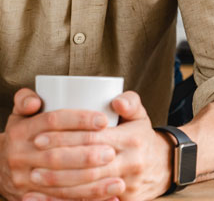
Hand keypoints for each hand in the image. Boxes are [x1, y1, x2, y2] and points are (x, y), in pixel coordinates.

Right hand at [0, 88, 118, 200]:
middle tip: (112, 152)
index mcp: (22, 131)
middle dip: (86, 155)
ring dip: (90, 183)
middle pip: (57, 155)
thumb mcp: (20, 113)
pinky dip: (84, 200)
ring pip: (59, 183)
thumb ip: (26, 98)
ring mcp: (24, 180)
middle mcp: (20, 156)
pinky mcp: (31, 198)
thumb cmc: (23, 131)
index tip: (103, 120)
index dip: (79, 120)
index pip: (53, 121)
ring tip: (117, 180)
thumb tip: (35, 101)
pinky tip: (107, 198)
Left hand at [21, 91, 171, 200]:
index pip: (93, 138)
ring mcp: (127, 184)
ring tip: (34, 177)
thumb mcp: (140, 115)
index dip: (66, 137)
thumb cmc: (142, 137)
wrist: (164, 166)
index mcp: (132, 138)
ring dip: (57, 184)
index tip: (41, 135)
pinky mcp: (124, 200)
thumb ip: (130, 101)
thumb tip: (116, 100)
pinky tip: (48, 198)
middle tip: (33, 156)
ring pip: (87, 186)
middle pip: (87, 164)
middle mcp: (130, 162)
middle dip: (57, 161)